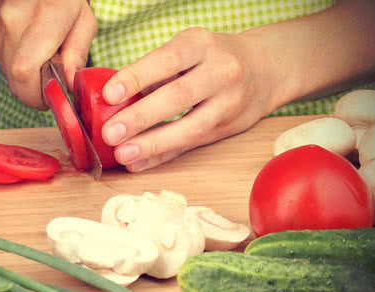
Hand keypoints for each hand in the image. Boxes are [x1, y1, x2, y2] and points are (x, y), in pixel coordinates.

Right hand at [0, 0, 95, 108]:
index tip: (50, 96)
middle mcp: (9, 24)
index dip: (37, 96)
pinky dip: (12, 59)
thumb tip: (69, 86)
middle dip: (35, 86)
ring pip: (7, 73)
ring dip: (24, 72)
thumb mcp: (83, 20)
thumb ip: (77, 55)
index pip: (25, 75)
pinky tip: (23, 40)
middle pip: (16, 81)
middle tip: (50, 69)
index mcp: (40, 20)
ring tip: (37, 48)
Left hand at [100, 27, 279, 171]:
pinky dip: (163, 156)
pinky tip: (139, 163)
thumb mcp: (187, 49)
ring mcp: (228, 103)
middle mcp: (221, 72)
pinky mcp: (227, 129)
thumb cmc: (211, 57)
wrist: (264, 69)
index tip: (110, 94)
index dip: (137, 77)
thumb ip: (156, 71)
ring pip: (189, 128)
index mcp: (203, 45)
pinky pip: (191, 145)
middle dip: (141, 117)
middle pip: (178, 97)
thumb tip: (114, 99)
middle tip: (111, 132)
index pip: (167, 60)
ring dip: (153, 144)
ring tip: (123, 154)